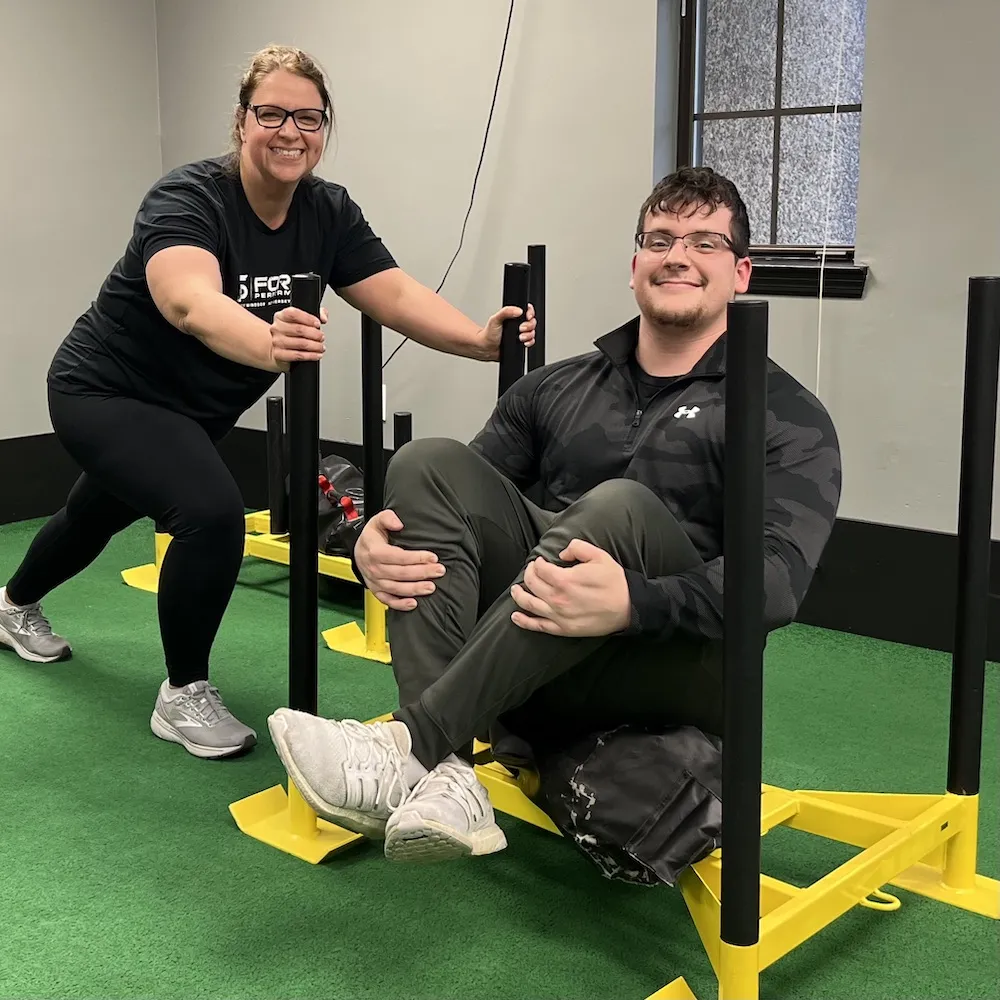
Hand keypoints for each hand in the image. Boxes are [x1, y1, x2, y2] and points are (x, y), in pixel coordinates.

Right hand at [269, 305, 328, 371]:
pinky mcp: (279, 354)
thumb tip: (323, 318)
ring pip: (300, 343)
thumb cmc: (292, 333)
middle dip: (315, 334)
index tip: (318, 324)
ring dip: (315, 346)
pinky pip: (298, 355)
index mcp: (281, 316)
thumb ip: (317, 313)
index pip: (293, 314)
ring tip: (321, 347)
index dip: (308, 318)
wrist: (278, 348)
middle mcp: (277, 328)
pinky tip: (317, 355)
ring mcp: (277, 342)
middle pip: (299, 329)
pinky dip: (311, 356)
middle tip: (322, 337)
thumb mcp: (302, 319)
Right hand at [354, 509, 445, 610]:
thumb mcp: (376, 521)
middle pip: (401, 573)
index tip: (433, 557)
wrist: (358, 551)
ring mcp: (375, 581)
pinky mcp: (376, 590)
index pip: (399, 557)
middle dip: (422, 573)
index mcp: (375, 552)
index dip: (417, 558)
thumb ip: (387, 517)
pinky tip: (414, 603)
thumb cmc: (371, 537)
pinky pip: (387, 600)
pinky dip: (400, 604)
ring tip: (431, 587)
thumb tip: (398, 523)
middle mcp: (374, 568)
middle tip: (439, 571)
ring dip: (415, 589)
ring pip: (396, 588)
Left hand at [479, 302, 535, 360]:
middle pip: (532, 322)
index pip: (527, 310)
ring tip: (520, 337)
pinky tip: (523, 342)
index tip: (527, 317)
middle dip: (529, 326)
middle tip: (520, 329)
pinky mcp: (522, 342)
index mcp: (513, 315)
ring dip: (528, 335)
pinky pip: (531, 341)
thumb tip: (518, 311)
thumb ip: (506, 312)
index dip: (530, 313)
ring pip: (532, 332)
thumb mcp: (495, 319)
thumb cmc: (489, 333)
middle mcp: (518, 324)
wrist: (487, 348)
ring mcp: (521, 333)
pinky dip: (530, 342)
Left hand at [510, 539, 630, 636]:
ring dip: (519, 595)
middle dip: (528, 574)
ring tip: (515, 589)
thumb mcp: (599, 556)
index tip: (541, 561)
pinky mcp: (562, 629)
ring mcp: (558, 616)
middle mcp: (557, 599)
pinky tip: (515, 616)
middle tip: (531, 570)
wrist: (628, 607)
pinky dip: (524, 621)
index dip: (537, 562)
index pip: (540, 569)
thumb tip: (561, 553)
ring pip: (529, 604)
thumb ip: (577, 547)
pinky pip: (538, 626)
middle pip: (532, 584)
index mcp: (565, 580)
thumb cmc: (614, 581)